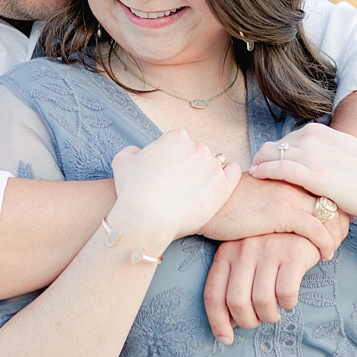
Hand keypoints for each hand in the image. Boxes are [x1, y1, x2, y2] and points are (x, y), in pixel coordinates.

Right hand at [111, 130, 240, 246]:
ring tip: (195, 192)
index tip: (167, 174)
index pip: (180, 144)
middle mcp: (197, 146)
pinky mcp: (223, 186)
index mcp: (176, 137)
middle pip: (197, 153)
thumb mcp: (122, 162)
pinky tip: (218, 185)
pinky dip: (228, 176)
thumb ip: (132, 151)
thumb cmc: (132, 192)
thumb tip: (139, 153)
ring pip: (215, 163)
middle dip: (189, 166)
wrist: (146, 219)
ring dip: (206, 174)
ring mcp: (213, 166)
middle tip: (178, 187)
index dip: (172, 159)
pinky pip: (233, 172)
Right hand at [200, 172, 347, 258]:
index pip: (322, 183)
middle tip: (347, 235)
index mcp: (286, 171)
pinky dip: (325, 243)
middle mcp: (291, 179)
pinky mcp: (282, 211)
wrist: (203, 202)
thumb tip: (284, 212)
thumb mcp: (256, 194)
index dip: (336, 201)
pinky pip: (316, 229)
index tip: (343, 219)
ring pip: (329, 213)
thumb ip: (274, 195)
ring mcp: (288, 193)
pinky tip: (325, 255)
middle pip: (332, 196)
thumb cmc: (225, 202)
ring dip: (338, 233)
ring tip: (337, 247)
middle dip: (344, 217)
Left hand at [203, 233, 323, 343]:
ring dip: (270, 316)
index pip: (213, 294)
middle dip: (248, 322)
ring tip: (274, 312)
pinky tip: (289, 299)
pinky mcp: (293, 254)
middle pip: (237, 303)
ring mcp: (269, 250)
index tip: (226, 339)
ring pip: (263, 302)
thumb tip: (227, 323)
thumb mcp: (245, 256)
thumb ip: (233, 283)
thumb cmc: (272, 246)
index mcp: (226, 251)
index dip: (218, 323)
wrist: (306, 219)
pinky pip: (286, 294)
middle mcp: (244, 249)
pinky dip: (288, 304)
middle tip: (258, 321)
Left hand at [249, 122, 356, 224]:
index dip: (269, 154)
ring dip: (259, 164)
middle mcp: (313, 137)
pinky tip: (257, 176)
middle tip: (251, 174)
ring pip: (272, 154)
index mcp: (318, 131)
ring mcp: (314, 154)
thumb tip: (302, 160)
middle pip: (272, 145)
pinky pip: (280, 167)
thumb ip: (318, 153)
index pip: (282, 140)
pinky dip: (265, 170)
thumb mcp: (337, 156)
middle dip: (261, 159)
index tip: (261, 166)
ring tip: (251, 177)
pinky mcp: (315, 173)